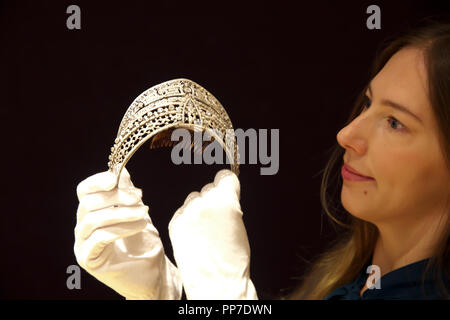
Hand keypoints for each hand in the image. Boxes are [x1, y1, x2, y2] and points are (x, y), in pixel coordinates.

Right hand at [74, 167, 181, 299]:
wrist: (152, 275)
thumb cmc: (144, 244)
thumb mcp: (138, 213)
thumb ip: (128, 194)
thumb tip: (122, 170)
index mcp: (92, 212)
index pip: (84, 191)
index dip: (97, 181)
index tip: (116, 177)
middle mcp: (83, 227)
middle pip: (89, 203)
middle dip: (116, 197)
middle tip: (140, 197)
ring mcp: (83, 244)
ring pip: (94, 219)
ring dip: (122, 213)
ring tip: (145, 213)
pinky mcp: (88, 259)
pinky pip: (100, 237)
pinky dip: (121, 228)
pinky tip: (140, 225)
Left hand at [168, 169, 257, 299]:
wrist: (216, 283)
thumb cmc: (233, 259)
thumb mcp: (240, 225)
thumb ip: (231, 204)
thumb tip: (224, 195)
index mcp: (225, 201)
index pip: (225, 176)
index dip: (227, 184)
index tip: (227, 189)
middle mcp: (204, 203)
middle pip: (209, 187)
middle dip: (213, 199)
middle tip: (217, 219)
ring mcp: (187, 213)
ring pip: (194, 198)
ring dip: (199, 209)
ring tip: (205, 230)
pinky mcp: (174, 223)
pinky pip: (182, 212)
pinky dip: (188, 220)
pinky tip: (195, 235)